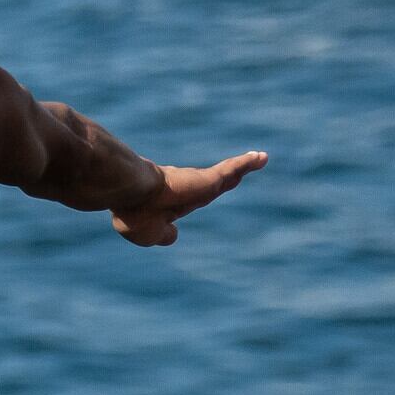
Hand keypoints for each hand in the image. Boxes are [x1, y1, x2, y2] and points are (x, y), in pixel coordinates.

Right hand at [111, 151, 267, 245]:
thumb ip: (163, 235)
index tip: (210, 187)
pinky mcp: (208, 179)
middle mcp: (185, 186)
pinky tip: (261, 157)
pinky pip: (232, 169)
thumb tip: (174, 236)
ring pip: (225, 173)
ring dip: (240, 166)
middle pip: (213, 181)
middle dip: (227, 175)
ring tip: (257, 158)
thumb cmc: (135, 215)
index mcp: (170, 199)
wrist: (132, 195)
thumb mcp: (149, 234)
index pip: (191, 195)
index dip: (202, 192)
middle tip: (239, 170)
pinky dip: (246, 163)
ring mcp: (196, 181)